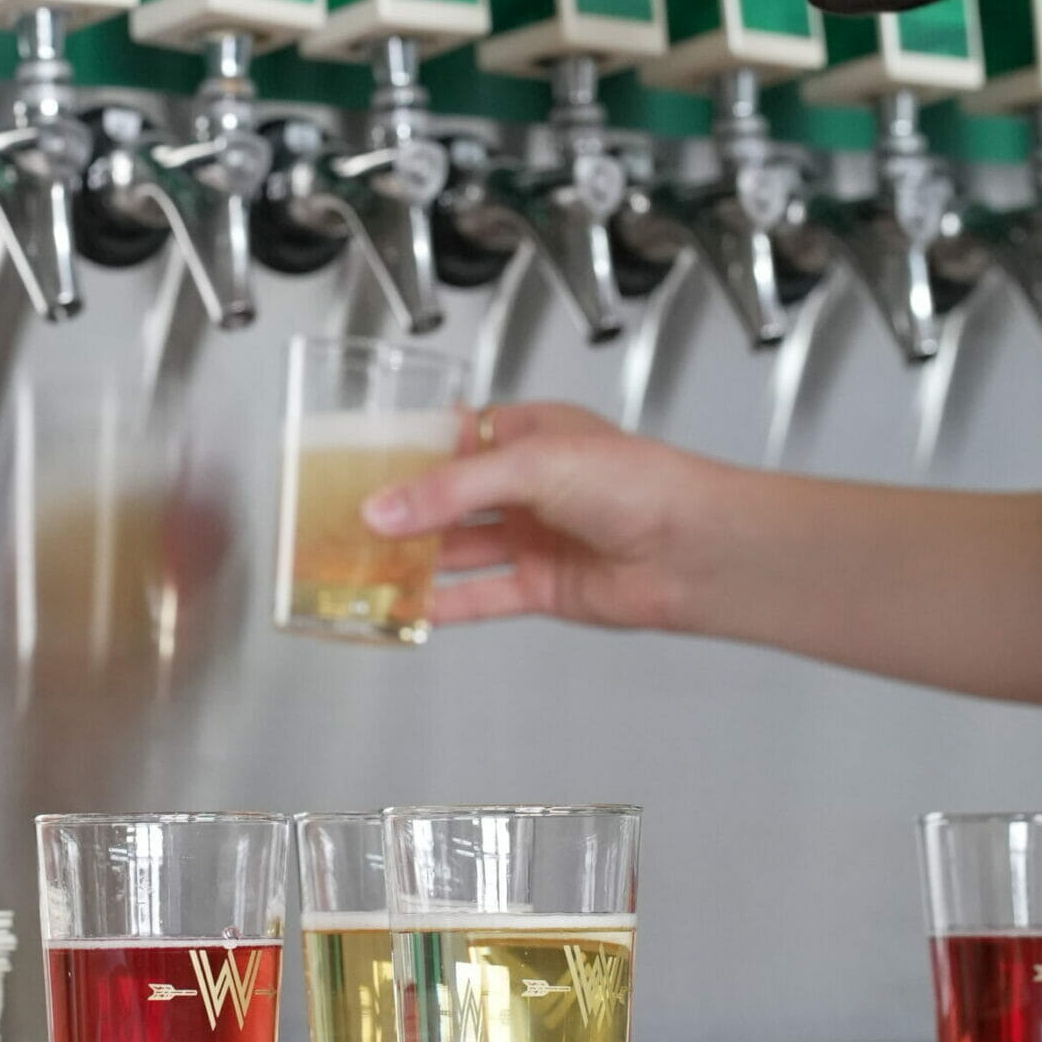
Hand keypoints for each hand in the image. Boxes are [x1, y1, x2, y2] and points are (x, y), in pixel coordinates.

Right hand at [361, 402, 721, 629]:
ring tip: (362, 566)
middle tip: (346, 522)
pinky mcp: (542, 586)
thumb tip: (384, 510)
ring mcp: (535, 536)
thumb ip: (449, 491)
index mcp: (529, 434)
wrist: (695, 548)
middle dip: (401, 511)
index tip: (357, 469)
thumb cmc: (638, 483)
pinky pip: (480, 595)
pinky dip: (443, 603)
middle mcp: (530, 485)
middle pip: (448, 498)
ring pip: (458, 548)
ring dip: (414, 559)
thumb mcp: (529, 465)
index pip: (451, 439)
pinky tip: (408, 608)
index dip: (405, 455)